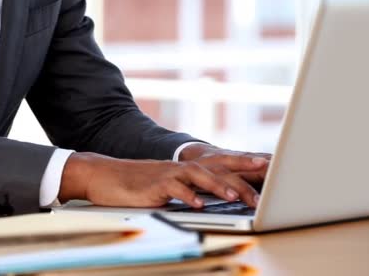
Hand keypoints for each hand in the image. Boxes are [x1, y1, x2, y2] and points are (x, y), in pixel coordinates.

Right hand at [58, 152, 248, 208]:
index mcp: (184, 169)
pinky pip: (173, 188)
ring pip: (198, 174)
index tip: (266, 167)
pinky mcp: (153, 184)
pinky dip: (187, 196)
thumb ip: (184, 189)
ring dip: (217, 185)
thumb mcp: (163, 186)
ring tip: (234, 197)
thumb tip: (206, 200)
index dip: (243, 165)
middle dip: (240, 175)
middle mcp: (179, 168)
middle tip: (261, 184)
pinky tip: (198, 205)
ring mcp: (167, 174)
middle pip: (215, 167)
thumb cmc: (133, 183)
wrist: (102, 174)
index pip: (220, 164)